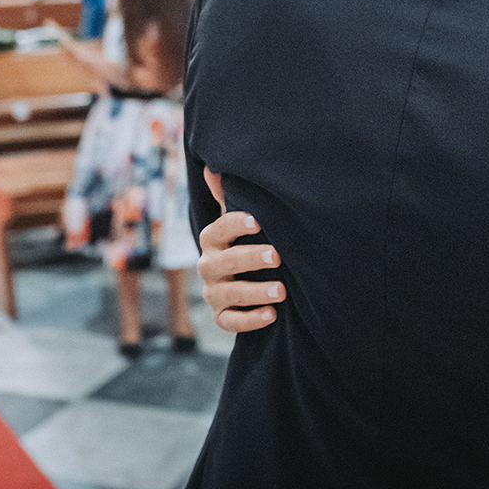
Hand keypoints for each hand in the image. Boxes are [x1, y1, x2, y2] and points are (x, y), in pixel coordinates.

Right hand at [197, 168, 284, 332]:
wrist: (240, 280)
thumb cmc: (246, 241)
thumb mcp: (239, 219)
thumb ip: (229, 196)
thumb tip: (213, 166)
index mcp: (211, 239)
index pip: (219, 229)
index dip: (236, 224)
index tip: (258, 221)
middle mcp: (207, 266)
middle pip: (224, 262)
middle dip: (250, 259)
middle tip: (277, 257)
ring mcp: (213, 293)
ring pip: (229, 294)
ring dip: (255, 292)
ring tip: (282, 291)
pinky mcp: (220, 317)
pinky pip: (230, 322)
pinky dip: (250, 320)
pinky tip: (272, 315)